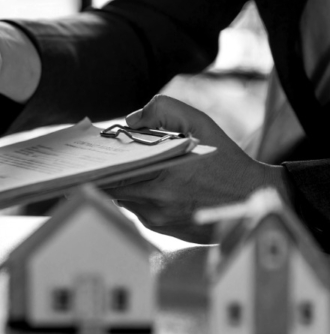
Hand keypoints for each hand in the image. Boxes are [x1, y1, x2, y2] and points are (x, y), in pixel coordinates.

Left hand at [105, 95, 292, 243]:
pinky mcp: (164, 231)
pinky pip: (137, 211)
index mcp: (165, 175)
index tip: (89, 155)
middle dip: (104, 174)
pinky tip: (143, 183)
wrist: (253, 200)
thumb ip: (164, 110)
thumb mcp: (200, 124)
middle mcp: (158, 203)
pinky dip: (136, 197)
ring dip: (121, 185)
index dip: (98, 165)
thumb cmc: (226, 160)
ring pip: (123, 200)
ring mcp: (159, 220)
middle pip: (111, 189)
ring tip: (121, 168)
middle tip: (97, 160)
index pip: (113, 174)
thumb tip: (131, 121)